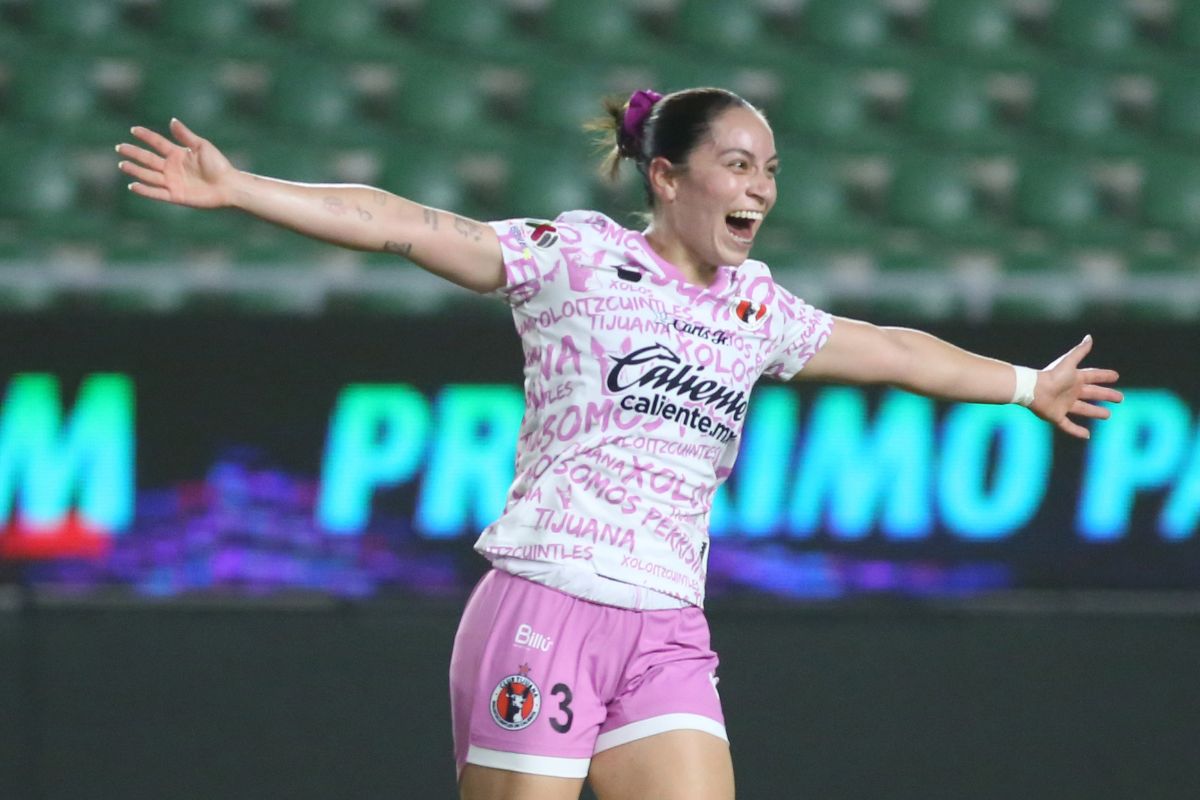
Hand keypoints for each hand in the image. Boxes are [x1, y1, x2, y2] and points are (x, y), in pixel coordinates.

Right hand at [116, 118, 234, 208]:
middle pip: (148, 159)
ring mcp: (172, 182)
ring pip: (149, 175)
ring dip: (135, 170)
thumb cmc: (218, 165)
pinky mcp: (175, 195)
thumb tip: (171, 120)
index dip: (146, 136)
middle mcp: (172, 167)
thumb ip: (185, 136)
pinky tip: (133, 185)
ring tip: (122, 164)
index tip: (133, 130)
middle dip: (134, 153)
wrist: (228, 186)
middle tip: (120, 147)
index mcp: (178, 154)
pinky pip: (156, 193)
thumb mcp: (202, 147)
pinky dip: (145, 190)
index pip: (158, 143)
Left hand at [1030, 335, 1122, 438]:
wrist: (1033, 389)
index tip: (1116, 376)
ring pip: (1083, 409)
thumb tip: (1089, 337)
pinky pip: (1068, 425)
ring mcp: (1064, 405)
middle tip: (1120, 398)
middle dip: (1106, 395)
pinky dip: (1077, 431)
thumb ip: (1079, 351)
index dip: (1104, 376)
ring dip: (1095, 412)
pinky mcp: (1057, 416)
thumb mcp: (1068, 363)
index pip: (1093, 376)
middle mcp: (1070, 391)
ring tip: (1108, 415)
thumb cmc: (1052, 376)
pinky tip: (1086, 435)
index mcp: (1074, 379)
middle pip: (1092, 393)